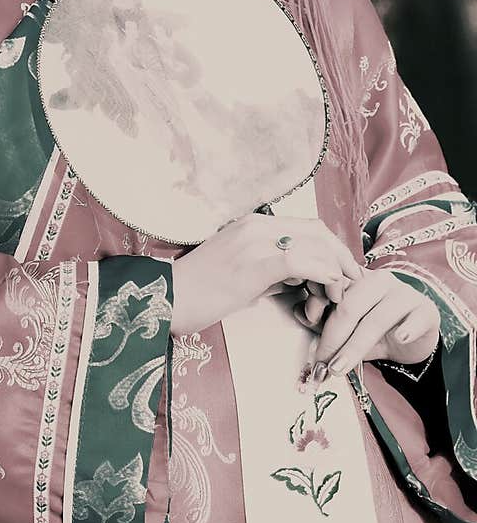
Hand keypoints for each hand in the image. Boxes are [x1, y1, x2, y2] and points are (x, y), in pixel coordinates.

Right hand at [171, 212, 362, 336]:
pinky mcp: (255, 264)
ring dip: (335, 270)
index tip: (343, 271)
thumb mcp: (242, 273)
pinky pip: (301, 261)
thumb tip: (302, 280)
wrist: (170, 298)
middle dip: (341, 256)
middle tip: (352, 282)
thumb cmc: (201, 291)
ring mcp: (255, 242)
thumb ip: (273, 271)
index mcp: (253, 224)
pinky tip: (330, 288)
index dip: (332, 248)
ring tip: (338, 295)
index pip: (307, 226)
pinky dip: (323, 273)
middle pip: (317, 230)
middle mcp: (257, 226)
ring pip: (314, 245)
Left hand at [310, 268, 440, 376]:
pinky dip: (407, 329)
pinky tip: (399, 338)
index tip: (308, 333)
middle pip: (350, 307)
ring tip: (340, 368)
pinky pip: (415, 319)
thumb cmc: (376, 328)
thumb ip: (326, 320)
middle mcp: (379, 281)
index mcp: (356, 277)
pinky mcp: (426, 311)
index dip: (316, 307)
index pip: (332, 289)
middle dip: (333, 338)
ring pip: (376, 319)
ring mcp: (404, 294)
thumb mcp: (349, 326)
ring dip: (355, 347)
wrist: (415, 335)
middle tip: (322, 363)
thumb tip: (300, 316)